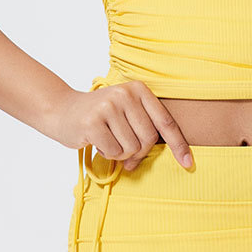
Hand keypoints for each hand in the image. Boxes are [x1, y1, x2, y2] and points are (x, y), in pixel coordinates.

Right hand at [51, 79, 193, 170]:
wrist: (63, 110)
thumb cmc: (101, 117)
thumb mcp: (126, 112)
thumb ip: (145, 127)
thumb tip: (170, 155)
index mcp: (138, 89)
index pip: (165, 121)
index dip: (178, 144)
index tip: (189, 163)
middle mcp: (125, 94)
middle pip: (148, 140)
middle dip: (137, 152)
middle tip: (122, 150)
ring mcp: (109, 107)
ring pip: (131, 148)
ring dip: (120, 153)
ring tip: (107, 140)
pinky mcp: (94, 122)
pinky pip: (113, 152)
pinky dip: (107, 154)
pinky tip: (97, 141)